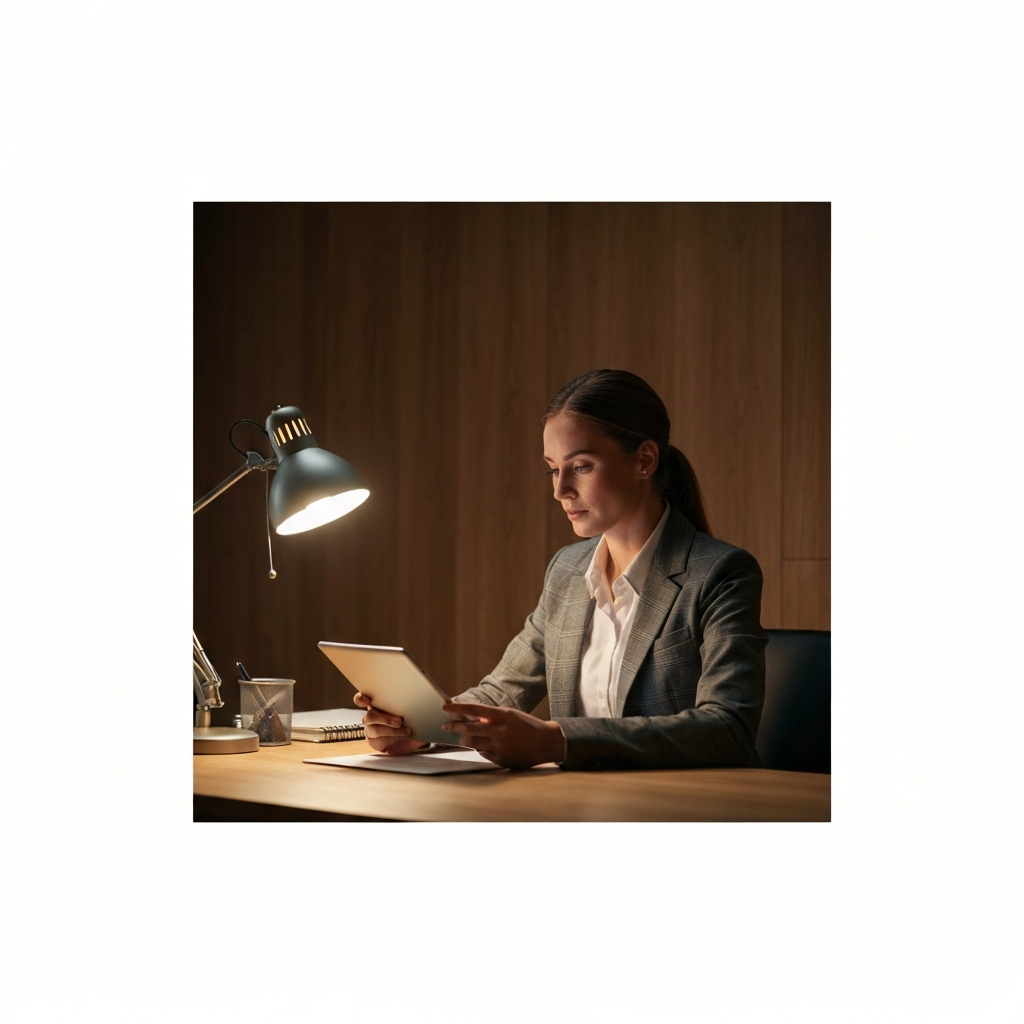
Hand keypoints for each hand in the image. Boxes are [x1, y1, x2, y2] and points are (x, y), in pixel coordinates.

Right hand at [353, 691, 426, 755]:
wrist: (414, 737)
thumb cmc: (410, 719)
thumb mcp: (413, 710)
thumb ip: (414, 704)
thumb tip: (432, 699)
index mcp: (377, 704)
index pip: (361, 699)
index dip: (361, 699)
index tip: (367, 700)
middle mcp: (371, 717)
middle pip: (368, 716)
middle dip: (384, 718)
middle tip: (399, 720)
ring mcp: (372, 730)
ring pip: (373, 729)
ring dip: (390, 730)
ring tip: (406, 731)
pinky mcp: (375, 742)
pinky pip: (377, 741)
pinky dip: (390, 739)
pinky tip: (400, 738)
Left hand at [441, 701, 565, 768]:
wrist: (546, 743)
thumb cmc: (527, 726)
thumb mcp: (511, 715)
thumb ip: (492, 717)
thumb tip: (471, 718)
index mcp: (503, 715)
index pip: (475, 709)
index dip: (458, 708)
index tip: (446, 707)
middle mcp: (500, 730)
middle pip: (469, 728)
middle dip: (454, 726)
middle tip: (446, 725)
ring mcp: (500, 746)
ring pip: (472, 742)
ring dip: (464, 738)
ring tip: (461, 735)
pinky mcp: (500, 759)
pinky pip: (482, 753)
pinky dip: (479, 748)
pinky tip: (480, 745)